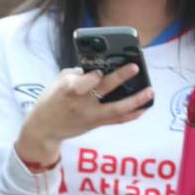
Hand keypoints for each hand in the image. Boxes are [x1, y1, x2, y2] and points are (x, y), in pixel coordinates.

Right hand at [15, 65, 154, 164]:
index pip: (82, 83)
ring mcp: (91, 115)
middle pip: (103, 90)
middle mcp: (81, 103)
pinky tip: (144, 108)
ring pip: (116, 109)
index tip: (101, 71)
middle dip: (120, 78)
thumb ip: (77, 73)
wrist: (44, 128)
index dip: (93, 77)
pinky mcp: (96, 124)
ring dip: (135, 101)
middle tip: (135, 67)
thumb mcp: (58, 81)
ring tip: (150, 92)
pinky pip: (117, 120)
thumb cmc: (52, 99)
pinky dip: (132, 114)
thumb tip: (97, 66)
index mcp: (68, 90)